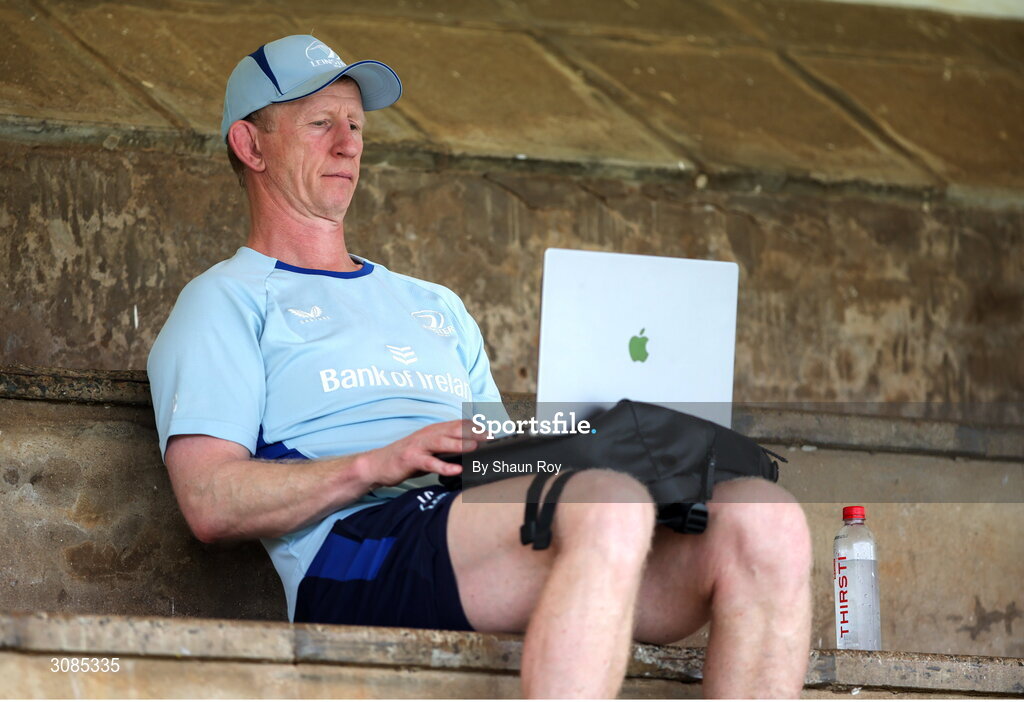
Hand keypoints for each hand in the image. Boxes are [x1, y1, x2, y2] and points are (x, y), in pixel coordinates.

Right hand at [361, 420, 480, 487]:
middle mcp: (427, 434)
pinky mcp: (410, 459)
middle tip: (491, 437)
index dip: (477, 426)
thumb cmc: (407, 458)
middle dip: (473, 432)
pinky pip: (429, 462)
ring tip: (476, 446)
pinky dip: (444, 466)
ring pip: (442, 442)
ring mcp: (418, 446)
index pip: (459, 424)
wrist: (378, 465)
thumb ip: (448, 449)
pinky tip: (456, 470)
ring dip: (460, 443)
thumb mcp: (430, 450)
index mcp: (434, 430)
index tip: (494, 431)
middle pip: (454, 429)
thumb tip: (471, 451)